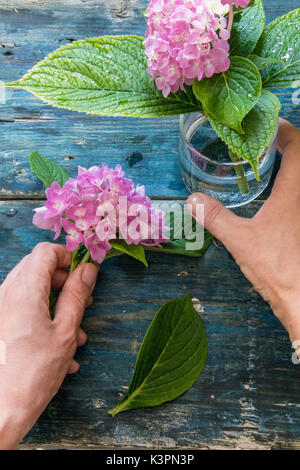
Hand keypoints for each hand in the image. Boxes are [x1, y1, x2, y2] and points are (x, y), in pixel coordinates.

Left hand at [0, 242, 98, 448]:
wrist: (0, 411)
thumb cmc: (33, 374)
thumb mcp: (65, 331)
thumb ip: (77, 295)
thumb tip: (88, 270)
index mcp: (23, 291)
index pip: (45, 252)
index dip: (68, 257)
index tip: (83, 273)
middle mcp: (5, 294)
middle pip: (37, 268)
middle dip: (63, 281)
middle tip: (83, 301)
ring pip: (31, 290)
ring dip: (55, 303)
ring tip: (75, 333)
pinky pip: (21, 307)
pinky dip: (41, 316)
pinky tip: (59, 346)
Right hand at [188, 119, 299, 344]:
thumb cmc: (278, 269)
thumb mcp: (240, 241)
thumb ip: (215, 217)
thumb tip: (193, 200)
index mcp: (295, 192)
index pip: (297, 145)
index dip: (282, 130)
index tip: (265, 125)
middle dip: (286, 145)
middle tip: (262, 143)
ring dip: (290, 165)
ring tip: (267, 163)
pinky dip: (291, 185)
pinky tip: (276, 197)